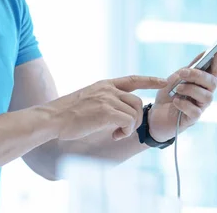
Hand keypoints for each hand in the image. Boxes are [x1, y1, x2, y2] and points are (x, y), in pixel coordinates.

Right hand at [46, 76, 167, 140]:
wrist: (53, 118)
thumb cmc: (67, 114)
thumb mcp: (88, 99)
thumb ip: (104, 100)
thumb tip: (117, 113)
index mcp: (104, 85)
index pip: (132, 79)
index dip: (150, 80)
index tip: (164, 81)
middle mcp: (107, 89)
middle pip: (137, 102)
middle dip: (136, 119)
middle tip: (122, 131)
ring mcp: (107, 99)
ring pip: (134, 113)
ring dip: (129, 127)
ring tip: (116, 134)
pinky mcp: (106, 112)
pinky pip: (128, 122)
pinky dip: (124, 132)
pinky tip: (113, 136)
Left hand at [147, 51, 216, 141]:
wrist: (155, 113)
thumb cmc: (168, 94)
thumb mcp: (176, 78)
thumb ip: (189, 68)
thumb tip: (203, 53)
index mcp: (201, 83)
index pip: (215, 72)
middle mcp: (204, 94)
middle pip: (213, 83)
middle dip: (198, 75)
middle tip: (183, 73)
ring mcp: (200, 107)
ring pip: (207, 97)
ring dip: (190, 89)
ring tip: (177, 89)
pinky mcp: (192, 118)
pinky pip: (195, 111)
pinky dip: (184, 104)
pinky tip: (176, 102)